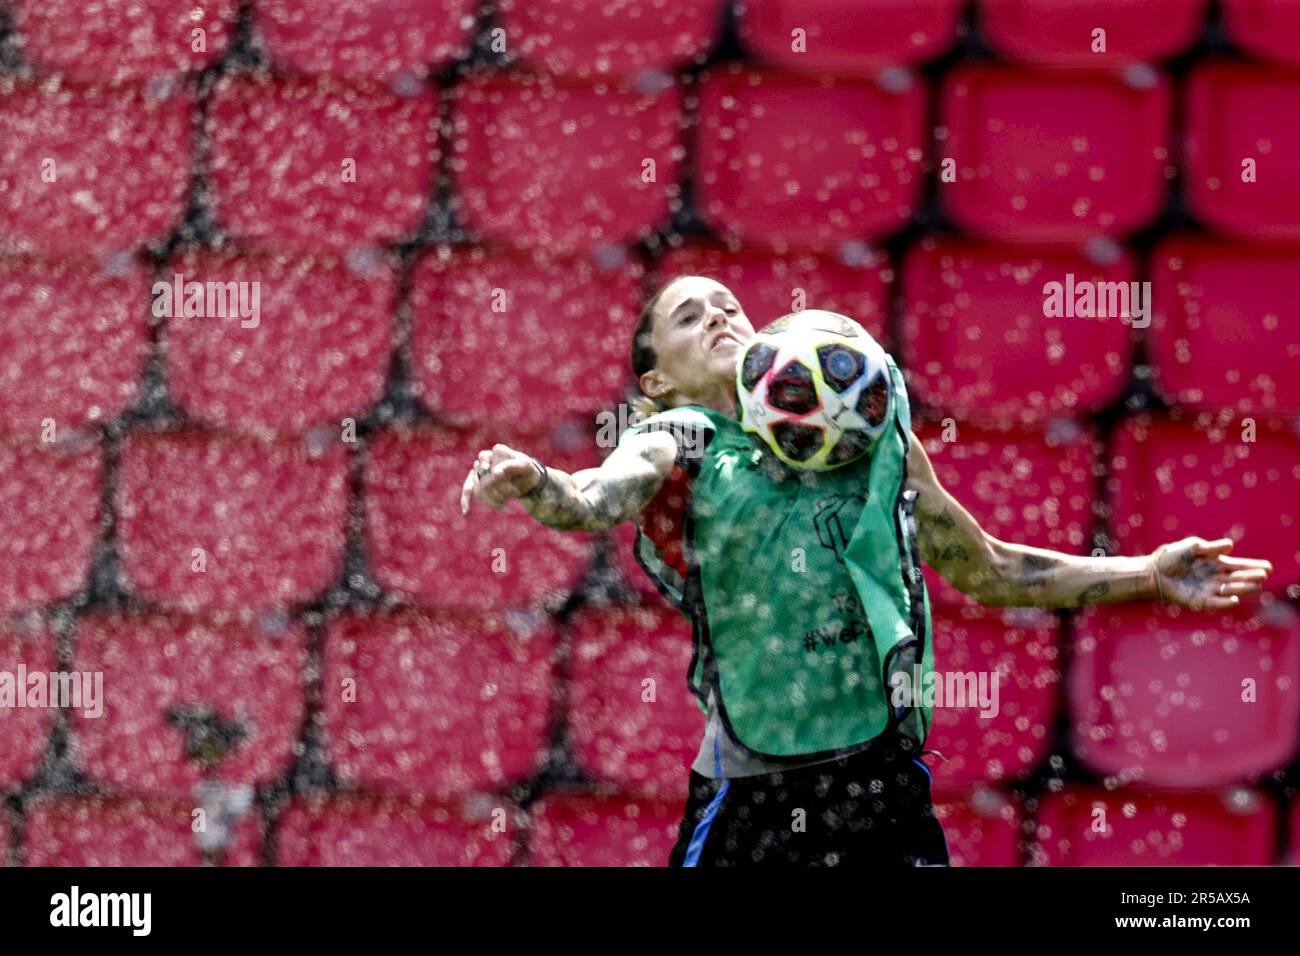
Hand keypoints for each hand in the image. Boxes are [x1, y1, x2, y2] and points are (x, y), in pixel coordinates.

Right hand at [460, 443, 543, 515]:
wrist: (525, 479)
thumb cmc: (526, 471)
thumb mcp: (526, 467)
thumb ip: (512, 467)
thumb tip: (495, 473)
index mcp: (499, 451)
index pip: (494, 472)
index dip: (504, 485)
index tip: (516, 492)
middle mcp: (486, 458)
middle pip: (486, 482)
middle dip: (500, 493)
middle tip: (514, 495)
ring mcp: (479, 469)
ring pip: (479, 489)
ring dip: (492, 500)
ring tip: (505, 504)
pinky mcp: (475, 480)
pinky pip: (468, 489)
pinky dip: (466, 501)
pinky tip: (466, 512)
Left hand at [1151, 537, 1272, 608]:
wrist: (1153, 571)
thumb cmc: (1172, 556)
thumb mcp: (1192, 547)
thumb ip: (1210, 548)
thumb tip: (1230, 545)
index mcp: (1217, 563)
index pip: (1239, 565)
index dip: (1253, 566)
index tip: (1268, 567)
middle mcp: (1216, 578)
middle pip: (1238, 578)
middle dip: (1251, 577)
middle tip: (1263, 576)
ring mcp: (1209, 589)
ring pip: (1230, 590)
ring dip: (1243, 588)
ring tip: (1256, 586)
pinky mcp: (1199, 600)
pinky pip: (1215, 602)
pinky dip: (1225, 602)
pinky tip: (1235, 600)